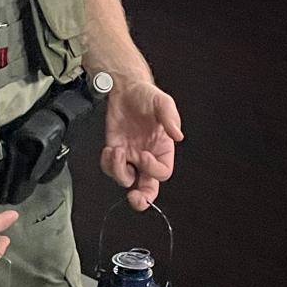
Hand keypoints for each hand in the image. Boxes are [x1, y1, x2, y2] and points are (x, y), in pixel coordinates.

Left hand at [100, 81, 182, 211]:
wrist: (124, 87)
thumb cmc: (146, 95)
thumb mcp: (162, 102)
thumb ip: (170, 118)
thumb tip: (178, 135)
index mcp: (163, 148)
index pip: (162, 172)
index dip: (153, 169)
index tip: (144, 155)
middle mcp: (147, 155)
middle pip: (148, 187)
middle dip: (142, 197)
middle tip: (136, 198)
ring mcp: (130, 155)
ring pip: (126, 179)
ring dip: (118, 171)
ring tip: (116, 151)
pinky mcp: (115, 150)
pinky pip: (110, 167)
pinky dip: (107, 163)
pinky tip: (109, 149)